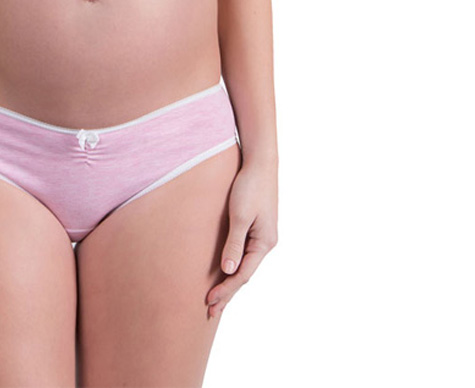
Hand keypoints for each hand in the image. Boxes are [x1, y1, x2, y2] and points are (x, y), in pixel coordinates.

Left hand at [206, 158, 277, 318]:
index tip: (209, 302)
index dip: (226, 289)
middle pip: (244, 274)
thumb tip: (228, 271)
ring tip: (216, 299)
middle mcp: (265, 243)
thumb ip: (235, 244)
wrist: (259, 162)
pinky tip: (224, 272)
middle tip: (210, 311)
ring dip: (230, 282)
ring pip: (243, 265)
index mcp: (265, 243)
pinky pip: (242, 253)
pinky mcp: (254, 227)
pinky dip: (232, 266)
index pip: (243, 274)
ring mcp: (261, 236)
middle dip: (228, 292)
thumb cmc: (249, 186)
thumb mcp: (240, 215)